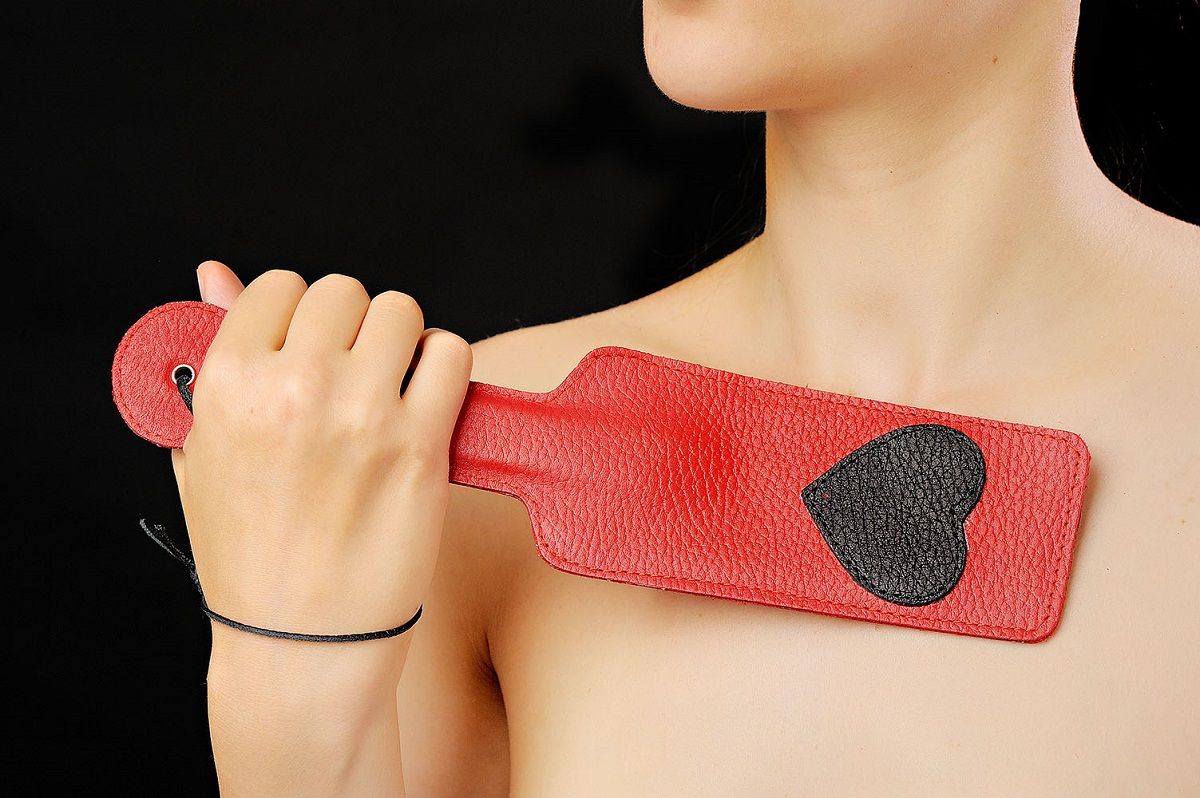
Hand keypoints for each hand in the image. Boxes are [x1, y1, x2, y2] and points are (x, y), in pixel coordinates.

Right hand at [171, 261, 471, 648]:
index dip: (298, 315)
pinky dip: (444, 366)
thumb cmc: (248, 552)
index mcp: (229, 384)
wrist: (301, 640)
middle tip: (352, 372)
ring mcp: (363, 414)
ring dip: (400, 340)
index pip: (278, 287)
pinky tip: (424, 402)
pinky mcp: (422, 444)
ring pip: (401, 311)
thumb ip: (206, 356)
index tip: (309, 346)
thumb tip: (213, 274)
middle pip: (344, 292)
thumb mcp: (199, 451)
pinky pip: (450, 354)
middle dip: (351, 325)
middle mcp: (295, 388)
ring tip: (388, 386)